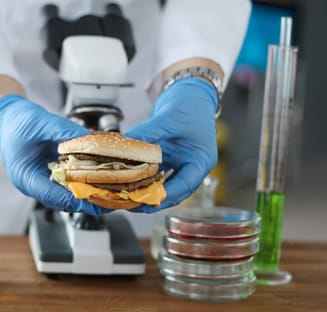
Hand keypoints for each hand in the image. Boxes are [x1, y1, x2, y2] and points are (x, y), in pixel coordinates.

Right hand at [0, 95, 105, 215]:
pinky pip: (68, 183)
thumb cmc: (17, 122)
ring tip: (111, 191)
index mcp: (25, 177)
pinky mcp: (50, 175)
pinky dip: (83, 181)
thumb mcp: (42, 122)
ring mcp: (42, 180)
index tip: (96, 201)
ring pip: (67, 194)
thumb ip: (64, 131)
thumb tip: (89, 139)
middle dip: (87, 200)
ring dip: (87, 192)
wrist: (8, 116)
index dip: (76, 200)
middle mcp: (33, 183)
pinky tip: (100, 178)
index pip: (52, 196)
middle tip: (111, 199)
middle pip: (62, 200)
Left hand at [124, 78, 217, 212]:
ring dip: (145, 192)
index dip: (164, 195)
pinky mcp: (169, 161)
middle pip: (173, 192)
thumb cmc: (190, 104)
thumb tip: (126, 144)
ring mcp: (180, 165)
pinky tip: (127, 182)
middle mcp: (192, 167)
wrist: (190, 93)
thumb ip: (148, 132)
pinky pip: (155, 176)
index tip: (145, 200)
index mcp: (201, 161)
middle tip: (129, 202)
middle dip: (151, 200)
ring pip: (163, 187)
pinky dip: (142, 180)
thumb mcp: (169, 118)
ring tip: (125, 196)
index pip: (184, 185)